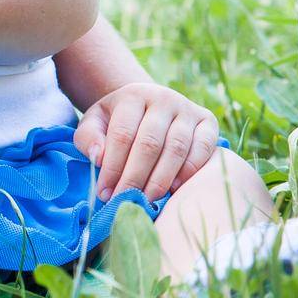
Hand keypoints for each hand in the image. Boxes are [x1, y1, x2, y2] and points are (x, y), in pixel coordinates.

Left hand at [75, 83, 218, 200]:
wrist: (149, 105)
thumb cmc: (119, 120)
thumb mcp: (96, 122)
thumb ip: (89, 138)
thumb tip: (98, 159)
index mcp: (132, 96)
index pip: (122, 135)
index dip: (113, 167)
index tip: (105, 192)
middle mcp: (163, 98)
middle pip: (149, 143)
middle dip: (135, 177)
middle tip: (125, 201)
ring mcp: (188, 109)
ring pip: (176, 148)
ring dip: (161, 179)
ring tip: (147, 199)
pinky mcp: (208, 122)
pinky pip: (204, 149)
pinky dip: (190, 171)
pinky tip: (175, 189)